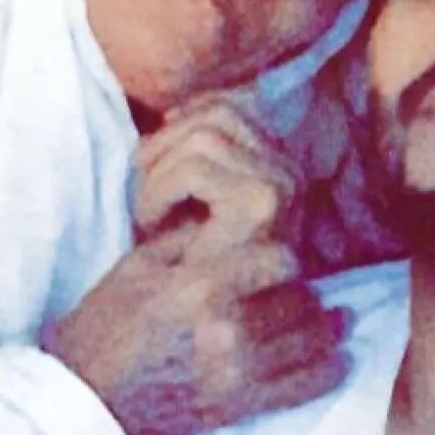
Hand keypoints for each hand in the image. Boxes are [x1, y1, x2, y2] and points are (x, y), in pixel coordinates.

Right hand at [45, 228, 348, 434]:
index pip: (280, 259)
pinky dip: (326, 369)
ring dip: (319, 327)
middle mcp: (225, 330)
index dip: (280, 257)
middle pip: (301, 299)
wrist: (86, 404)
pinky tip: (331, 359)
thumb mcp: (136, 268)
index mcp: (199, 287)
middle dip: (301, 292)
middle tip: (296, 291)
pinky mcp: (240, 407)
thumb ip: (188, 240)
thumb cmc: (104, 329)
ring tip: (319, 320)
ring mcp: (236, 373)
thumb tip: (228, 219)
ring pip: (312, 339)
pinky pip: (307, 385)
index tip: (273, 261)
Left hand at [131, 95, 301, 254]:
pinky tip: (150, 225)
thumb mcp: (189, 195)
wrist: (182, 327)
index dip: (180, 121)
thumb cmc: (177, 259)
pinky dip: (157, 193)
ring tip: (148, 213)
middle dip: (164, 144)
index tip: (150, 157)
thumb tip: (175, 109)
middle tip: (143, 190)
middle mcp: (291, 173)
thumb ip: (195, 149)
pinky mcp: (260, 205)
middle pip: (217, 115)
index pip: (229, 107)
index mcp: (279, 166)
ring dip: (157, 174)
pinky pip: (193, 170)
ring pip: (203, 138)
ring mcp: (281, 188)